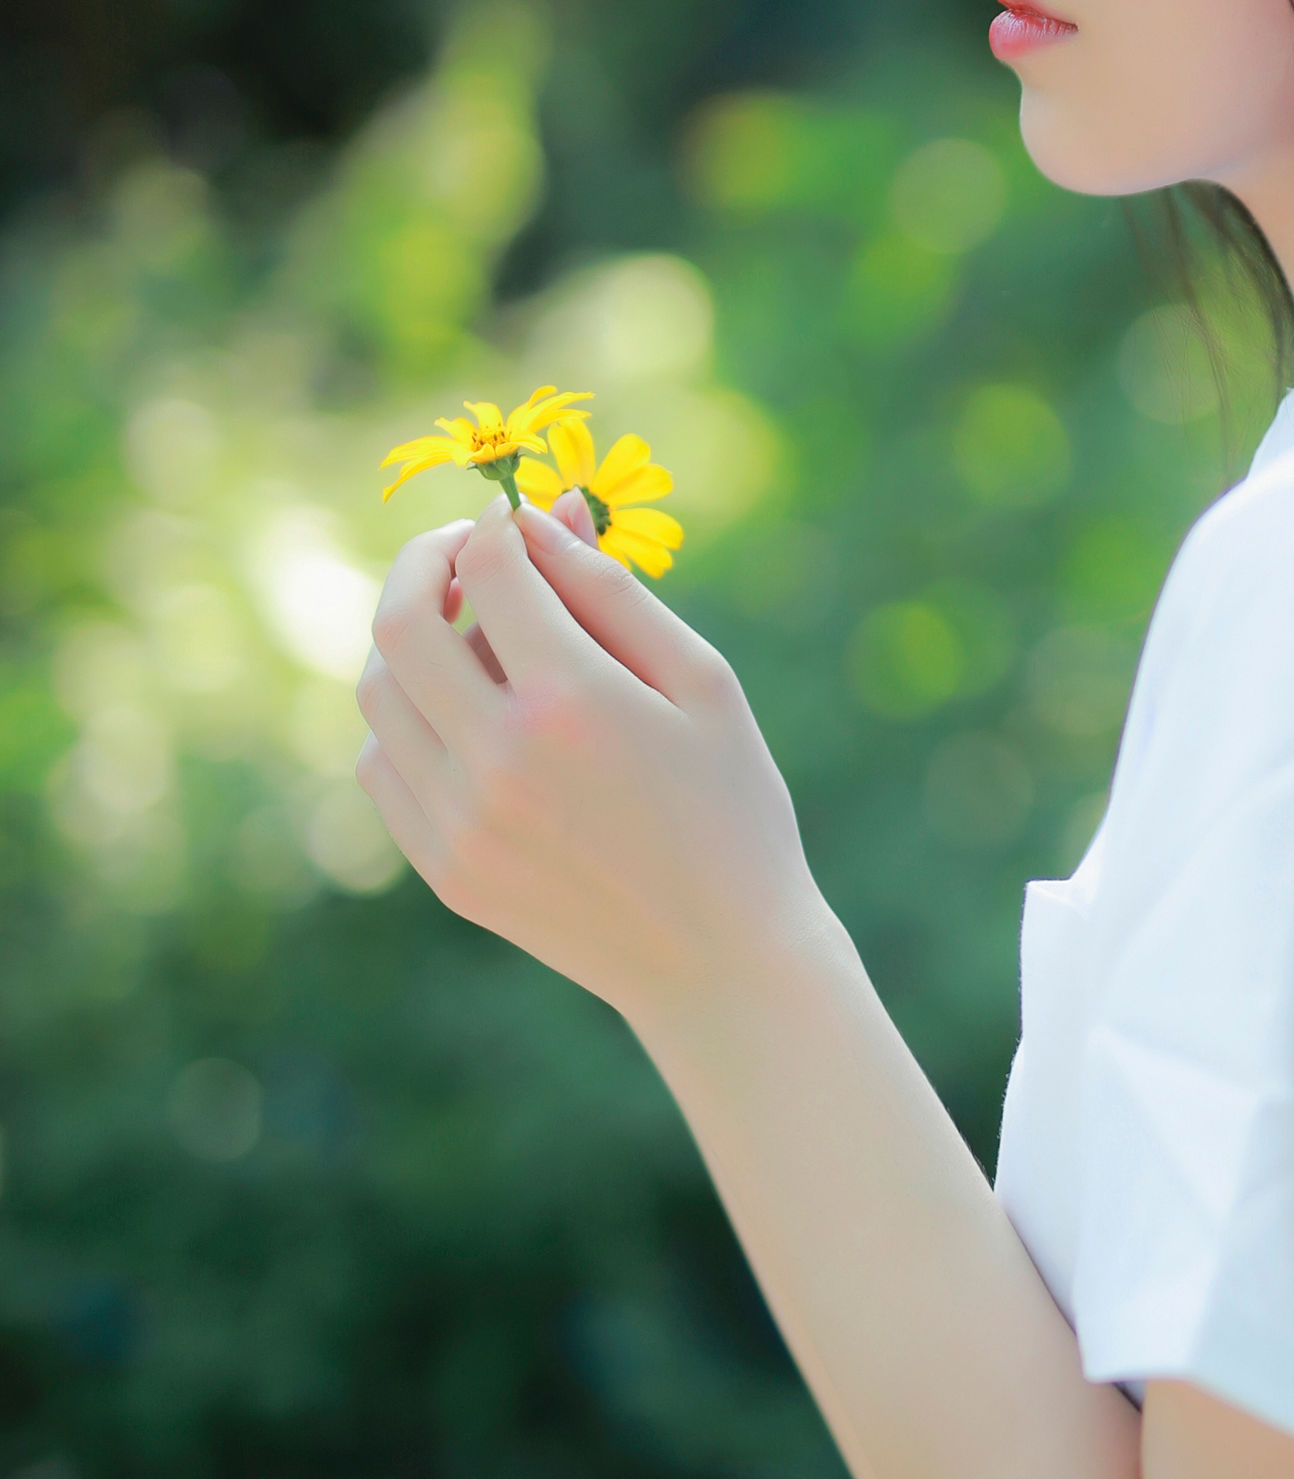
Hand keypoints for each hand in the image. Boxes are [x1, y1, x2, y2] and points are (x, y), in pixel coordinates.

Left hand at [356, 490, 828, 1030]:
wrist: (719, 962)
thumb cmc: (730, 807)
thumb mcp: (702, 682)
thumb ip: (613, 592)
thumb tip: (538, 517)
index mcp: (573, 701)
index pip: (488, 568)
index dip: (496, 525)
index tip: (514, 522)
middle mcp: (498, 759)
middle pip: (399, 623)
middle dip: (423, 564)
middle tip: (462, 555)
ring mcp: (460, 822)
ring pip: (378, 694)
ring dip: (410, 644)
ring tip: (472, 641)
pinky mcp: (444, 868)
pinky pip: (382, 766)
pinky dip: (406, 722)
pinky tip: (465, 720)